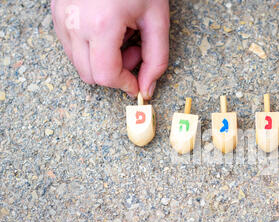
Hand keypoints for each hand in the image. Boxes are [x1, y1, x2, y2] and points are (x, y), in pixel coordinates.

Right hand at [51, 0, 168, 98]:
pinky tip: (108, 30)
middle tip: (134, 51)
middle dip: (116, 73)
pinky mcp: (57, 12)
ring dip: (103, 61)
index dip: (125, 85)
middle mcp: (75, 23)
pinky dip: (91, 48)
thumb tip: (147, 88)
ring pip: (78, 63)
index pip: (106, 76)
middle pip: (89, 75)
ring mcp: (62, 17)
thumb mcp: (157, 20)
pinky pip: (71, 46)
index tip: (138, 84)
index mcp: (101, 25)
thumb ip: (156, 59)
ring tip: (122, 37)